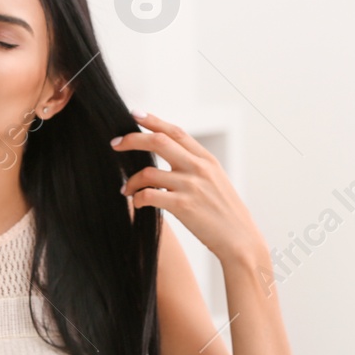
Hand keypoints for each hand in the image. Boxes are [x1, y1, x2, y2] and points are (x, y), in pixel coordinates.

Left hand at [112, 111, 266, 267]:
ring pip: (147, 172)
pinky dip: (137, 198)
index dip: (153, 121)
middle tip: (114, 144)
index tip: (134, 114)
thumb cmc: (225, 212)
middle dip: (132, 139)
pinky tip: (137, 203)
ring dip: (131, 181)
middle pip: (158, 142)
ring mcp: (191, 186)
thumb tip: (169, 153)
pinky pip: (148, 195)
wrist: (240, 239)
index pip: (176, 132)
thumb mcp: (215, 180)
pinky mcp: (183, 206)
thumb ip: (194, 165)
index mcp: (206, 159)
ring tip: (126, 190)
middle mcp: (198, 168)